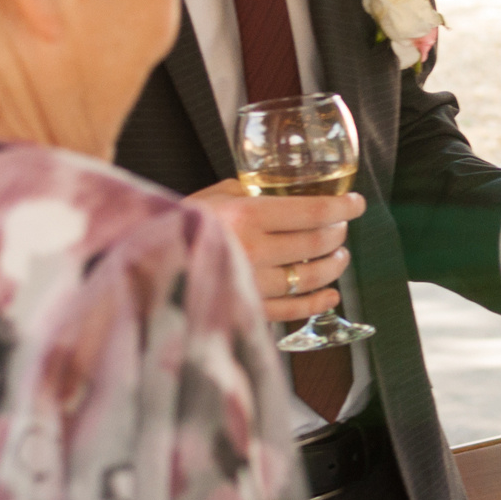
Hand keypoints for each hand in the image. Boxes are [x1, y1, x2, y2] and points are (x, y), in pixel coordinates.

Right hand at [186, 179, 361, 322]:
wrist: (144, 263)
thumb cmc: (175, 225)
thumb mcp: (210, 196)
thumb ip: (246, 192)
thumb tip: (276, 190)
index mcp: (247, 216)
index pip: (312, 211)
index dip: (342, 207)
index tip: (356, 203)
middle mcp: (254, 250)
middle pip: (316, 243)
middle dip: (338, 233)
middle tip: (342, 226)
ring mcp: (252, 282)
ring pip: (309, 277)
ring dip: (333, 266)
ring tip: (339, 257)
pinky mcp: (246, 308)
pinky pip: (291, 309)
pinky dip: (316, 303)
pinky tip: (329, 296)